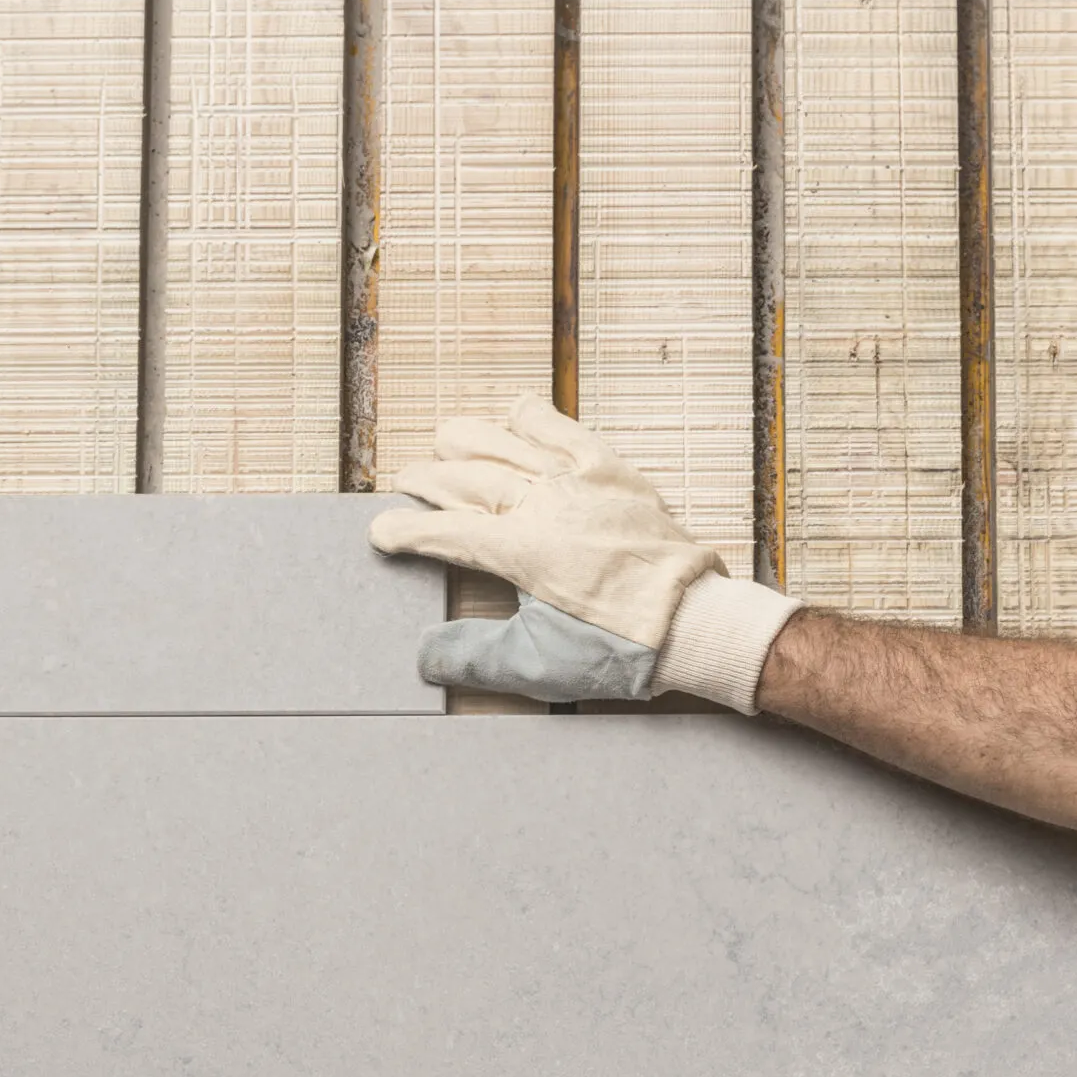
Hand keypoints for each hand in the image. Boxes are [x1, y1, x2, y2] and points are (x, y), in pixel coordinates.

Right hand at [369, 397, 802, 711]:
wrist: (695, 624)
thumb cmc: (618, 647)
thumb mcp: (537, 665)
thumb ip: (474, 657)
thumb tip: (426, 655)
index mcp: (518, 551)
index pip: (444, 531)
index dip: (405, 531)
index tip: (381, 533)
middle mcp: (542, 503)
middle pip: (466, 478)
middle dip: (428, 481)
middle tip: (408, 484)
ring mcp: (578, 480)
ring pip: (507, 441)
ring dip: (469, 438)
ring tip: (446, 440)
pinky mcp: (612, 471)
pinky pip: (564, 428)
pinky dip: (534, 417)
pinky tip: (516, 411)